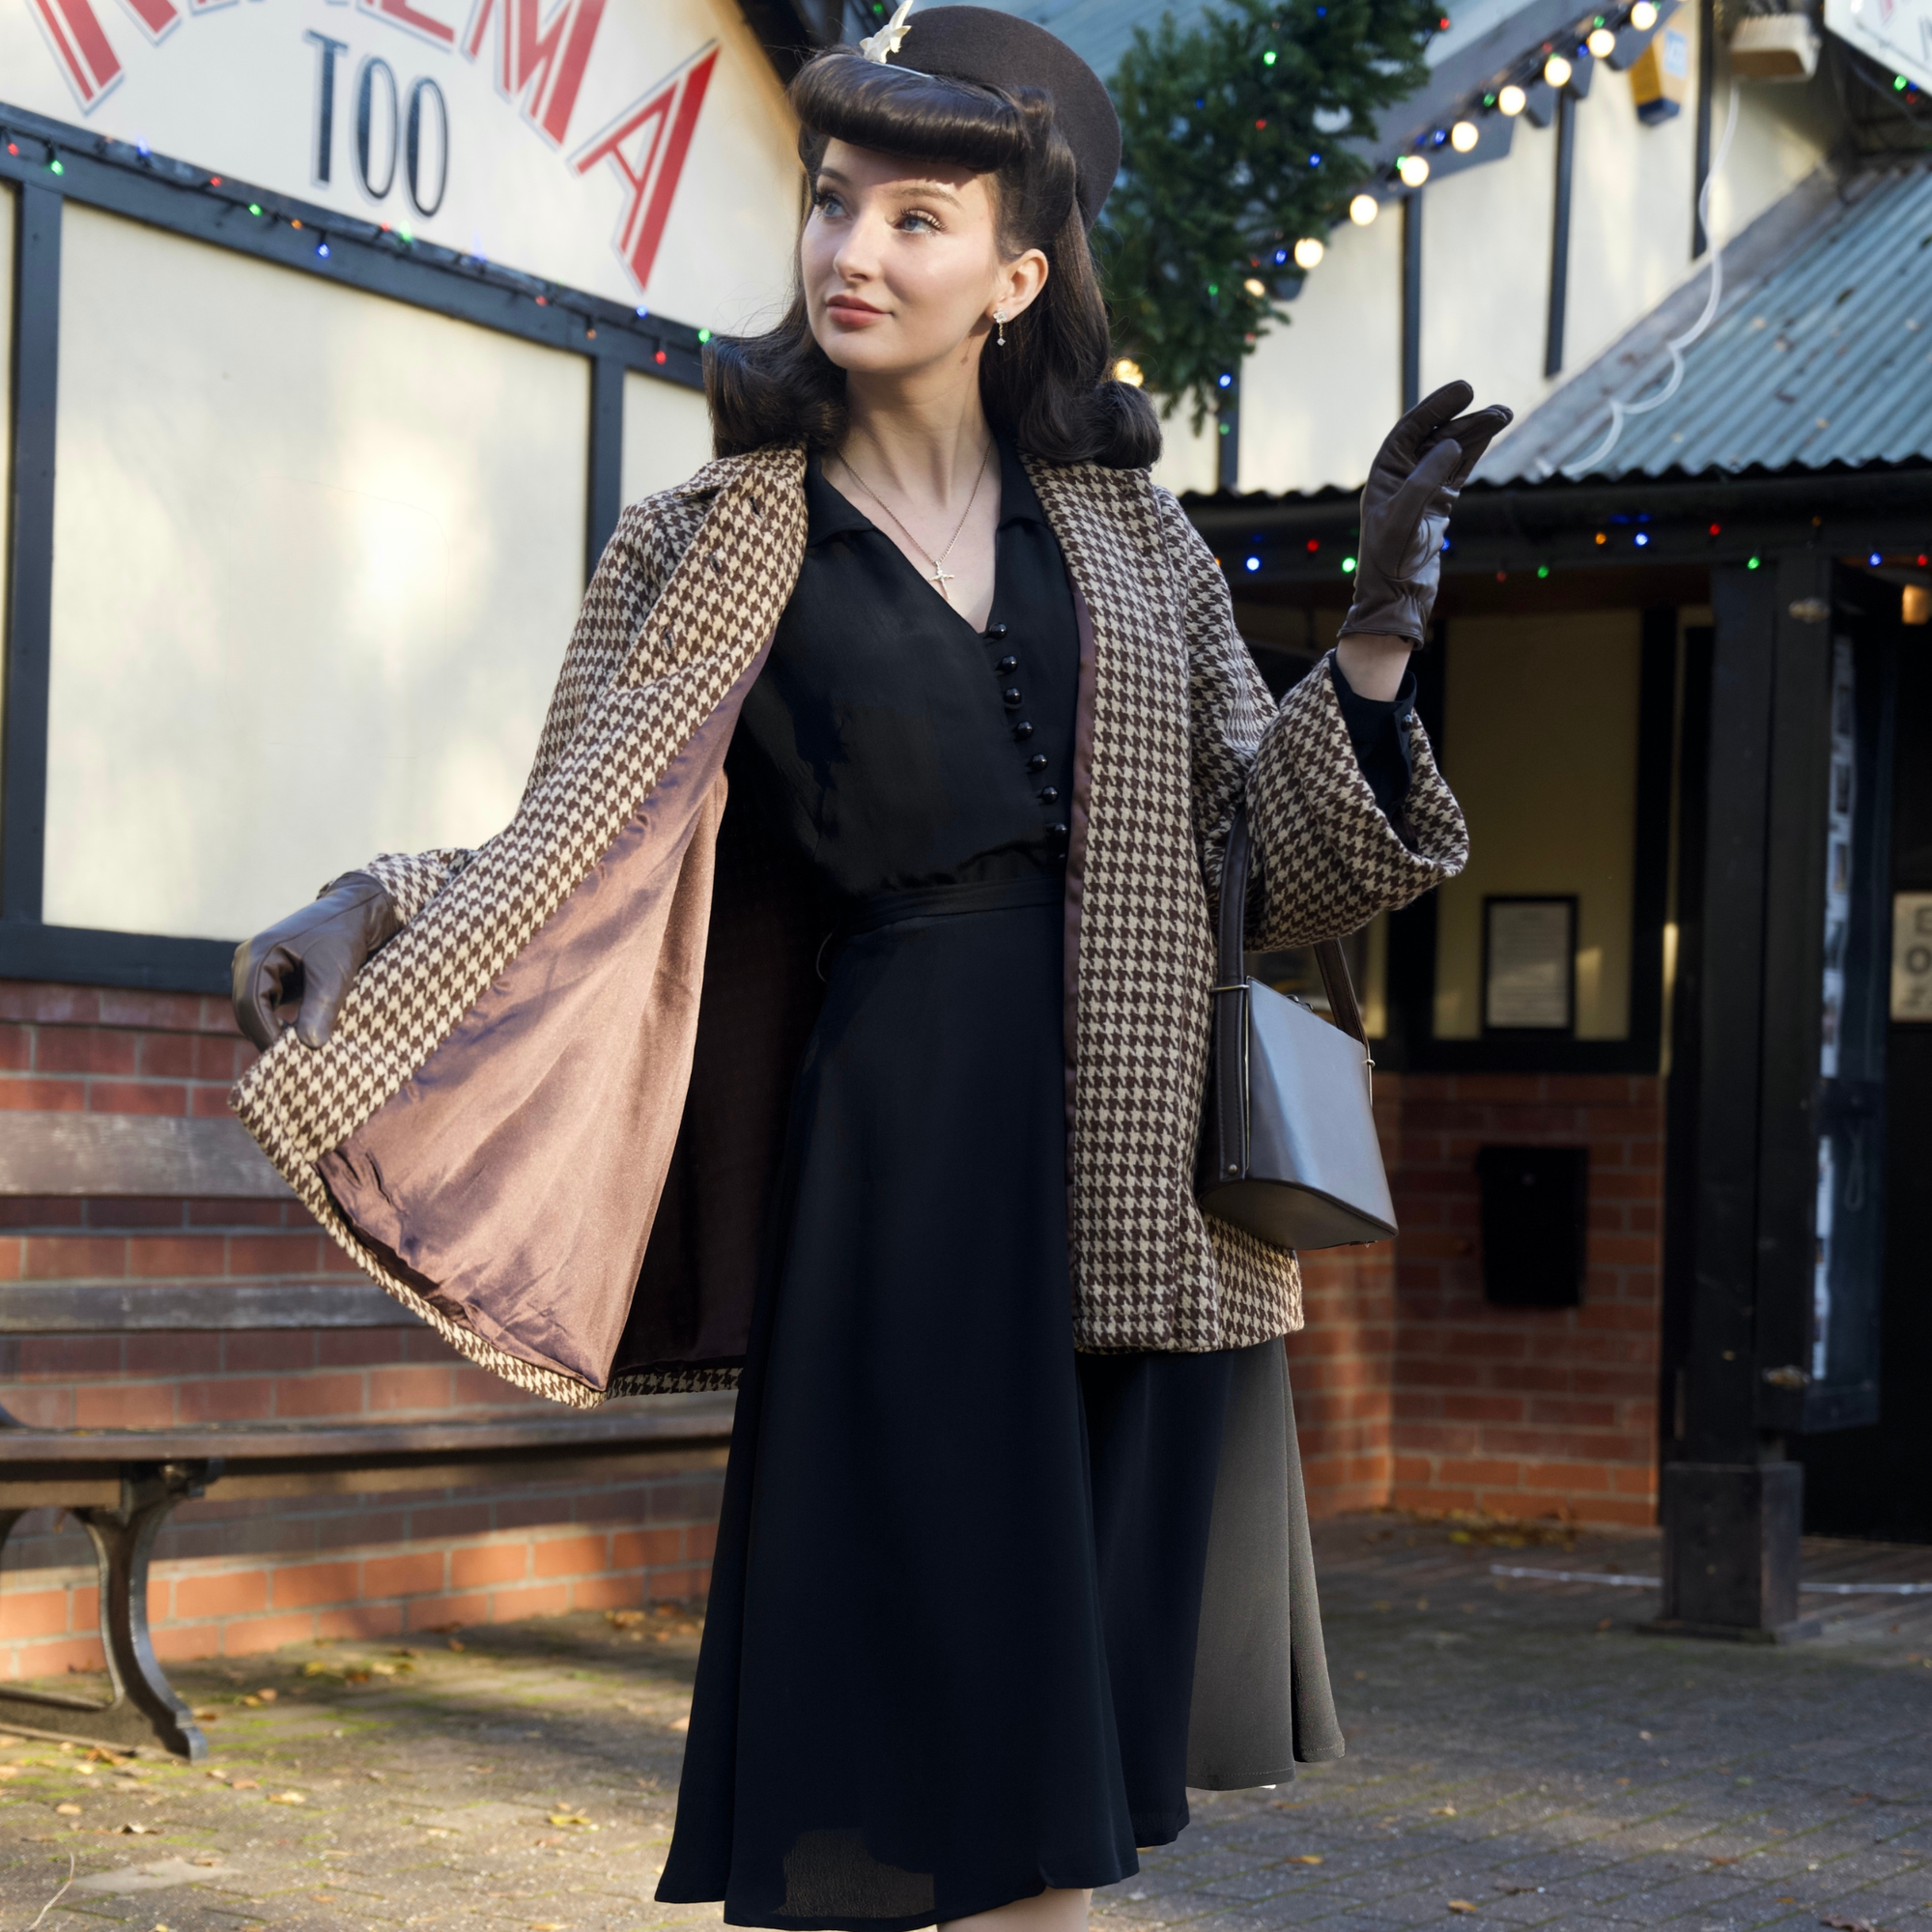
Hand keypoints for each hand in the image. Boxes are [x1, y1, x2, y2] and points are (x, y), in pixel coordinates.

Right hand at [231, 873, 400, 1051]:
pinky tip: (299, 1039)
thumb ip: (321, 1007)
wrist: (356, 915)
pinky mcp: (269, 977)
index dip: (266, 1034)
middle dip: (268, 1037)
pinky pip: (265, 1008)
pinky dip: (277, 1025)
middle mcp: (248, 960)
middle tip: (295, 1063)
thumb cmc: (344, 938)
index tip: (290, 1057)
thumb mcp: (335, 973)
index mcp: (257, 954)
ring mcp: (256, 969)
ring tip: (299, 1054)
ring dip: (272, 1033)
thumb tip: (308, 1046)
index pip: (250, 1005)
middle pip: (247, 1012)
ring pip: (254, 1013)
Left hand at [1338, 381, 1512, 647]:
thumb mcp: (1403, 518)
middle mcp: (1401, 476)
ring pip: (1453, 452)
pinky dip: (1476, 452)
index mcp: (1383, 473)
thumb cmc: (1389, 559)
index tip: (1465, 390)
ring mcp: (1422, 489)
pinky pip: (1460, 471)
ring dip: (1477, 434)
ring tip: (1504, 415)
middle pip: (1437, 437)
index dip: (1437, 407)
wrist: (1396, 596)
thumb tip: (1449, 443)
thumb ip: (1424, 480)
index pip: (1411, 429)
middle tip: (1499, 409)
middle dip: (1466, 420)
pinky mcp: (1439, 504)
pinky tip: (1492, 434)